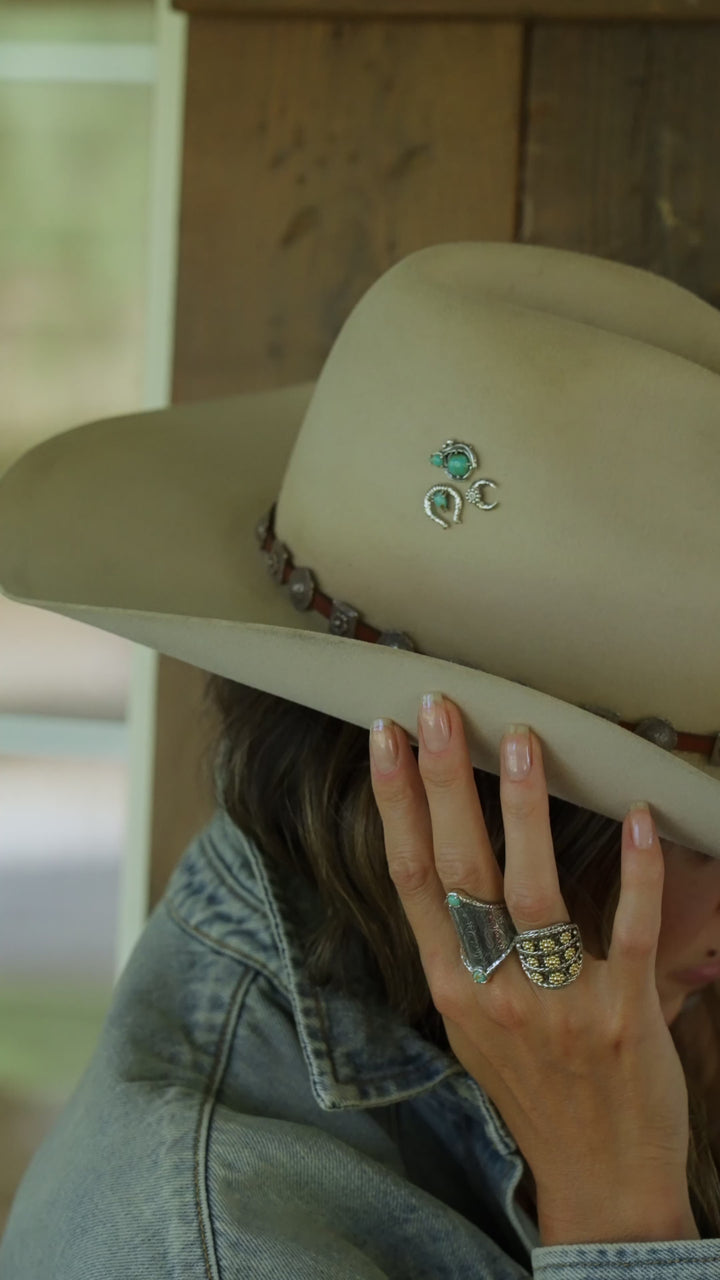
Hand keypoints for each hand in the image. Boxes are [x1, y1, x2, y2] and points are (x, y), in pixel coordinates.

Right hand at [369, 695, 695, 1238]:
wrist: (599, 1177)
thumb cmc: (534, 1093)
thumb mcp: (474, 1025)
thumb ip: (464, 949)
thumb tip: (450, 866)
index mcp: (452, 987)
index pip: (411, 878)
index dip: (395, 804)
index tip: (384, 740)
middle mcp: (494, 991)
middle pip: (459, 870)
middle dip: (442, 783)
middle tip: (437, 709)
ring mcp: (557, 1002)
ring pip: (532, 891)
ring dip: (524, 810)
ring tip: (519, 739)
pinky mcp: (622, 1011)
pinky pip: (630, 928)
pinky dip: (635, 869)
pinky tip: (636, 814)